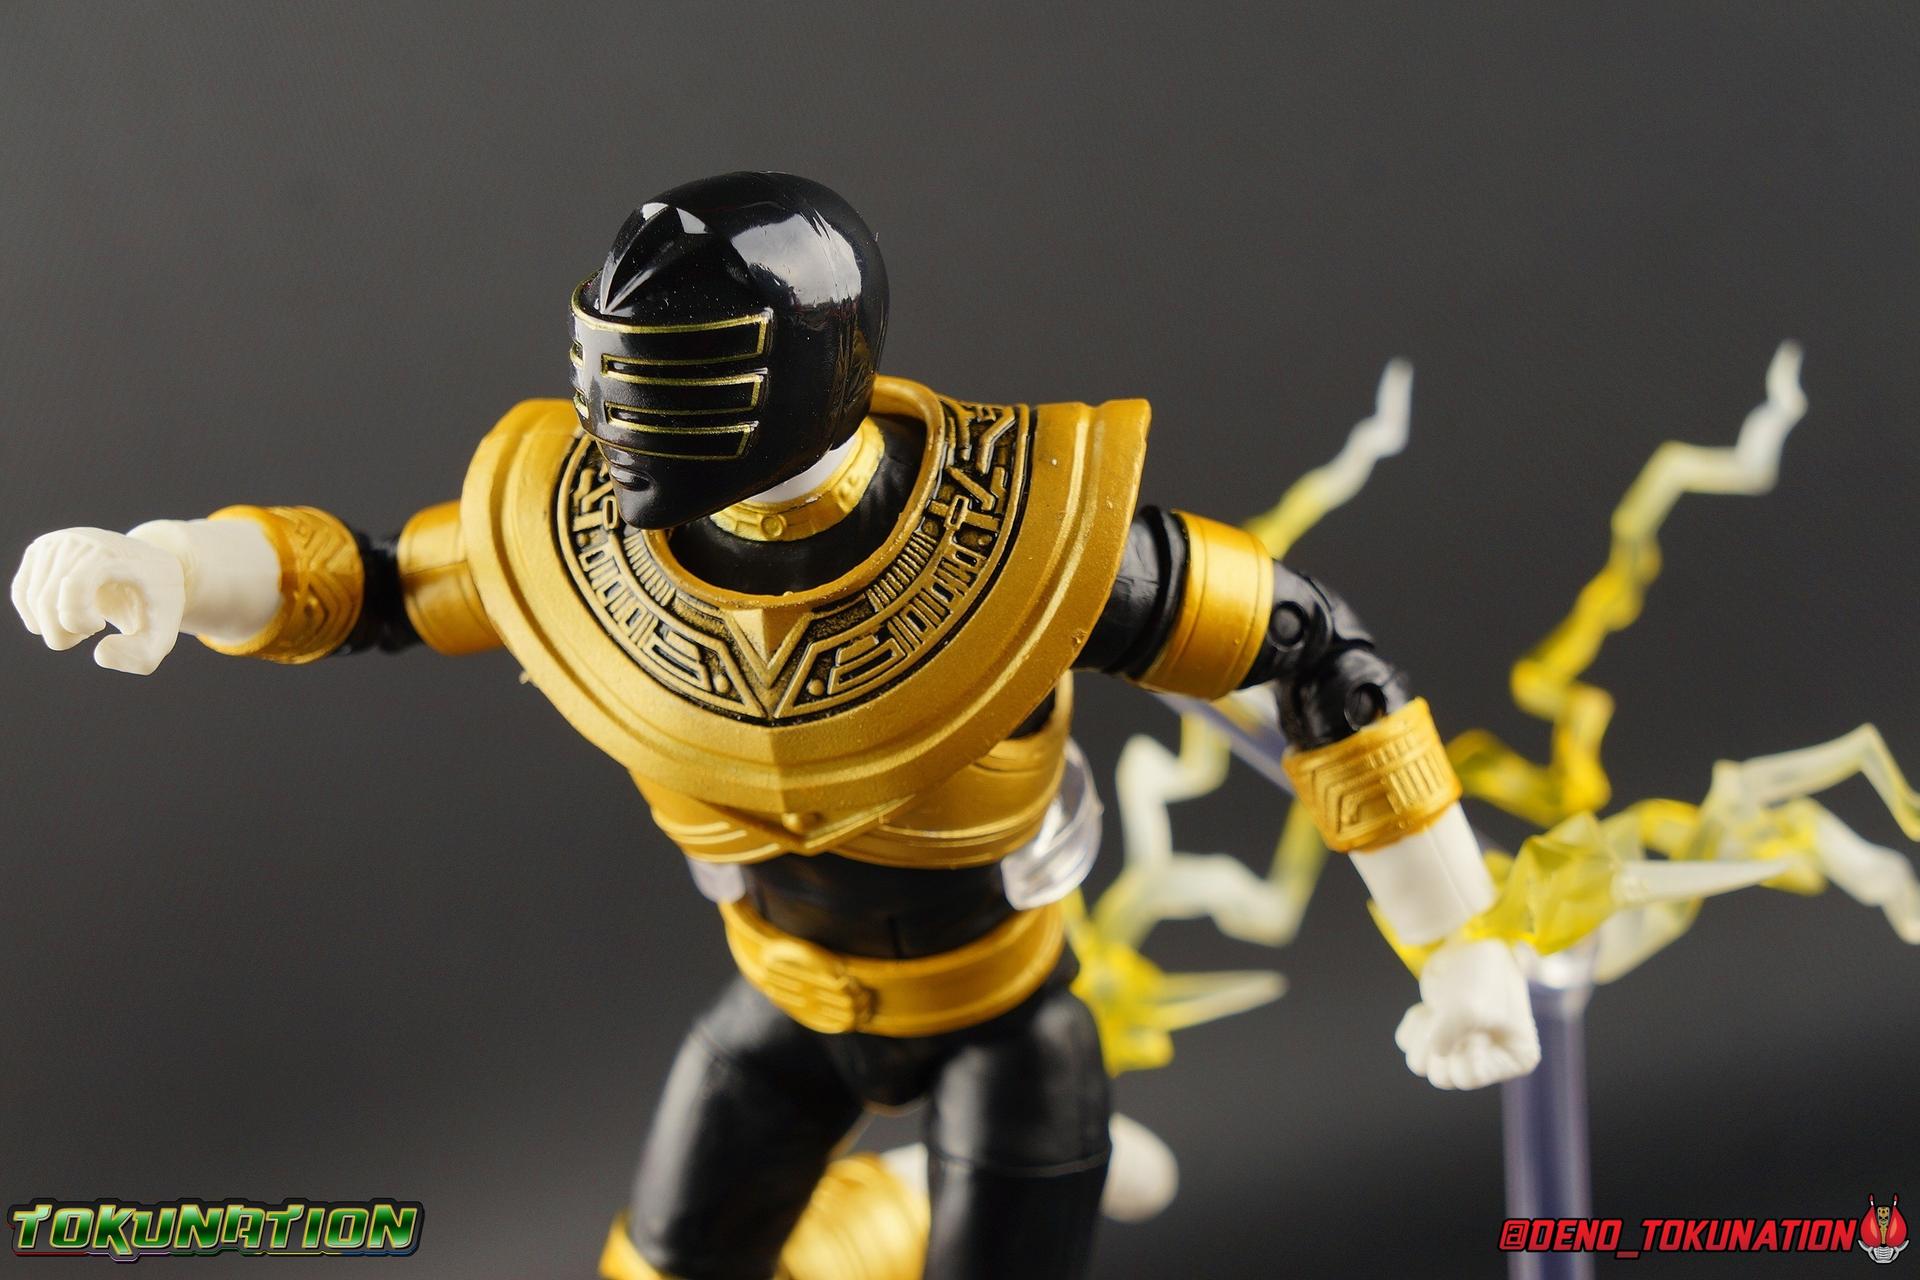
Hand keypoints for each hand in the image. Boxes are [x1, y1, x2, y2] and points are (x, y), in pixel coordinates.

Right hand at [11, 528, 186, 673]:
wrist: (149, 566)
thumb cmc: (156, 601)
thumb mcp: (164, 632)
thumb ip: (142, 658)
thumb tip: (99, 654)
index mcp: (118, 556)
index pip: (77, 583)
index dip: (78, 616)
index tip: (99, 624)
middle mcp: (83, 541)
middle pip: (48, 600)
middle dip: (64, 634)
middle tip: (91, 631)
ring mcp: (58, 542)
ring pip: (33, 599)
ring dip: (53, 627)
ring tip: (85, 623)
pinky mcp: (40, 550)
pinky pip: (22, 593)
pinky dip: (37, 617)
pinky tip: (65, 616)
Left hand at [1394, 937, 1540, 1088]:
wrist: (1466, 937)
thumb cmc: (1479, 972)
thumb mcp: (1467, 1009)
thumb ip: (1444, 1041)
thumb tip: (1431, 1052)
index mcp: (1515, 1057)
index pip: (1470, 1078)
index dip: (1460, 1052)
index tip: (1471, 1029)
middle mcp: (1490, 1058)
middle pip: (1442, 1078)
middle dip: (1436, 1046)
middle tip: (1445, 1018)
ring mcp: (1461, 1045)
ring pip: (1422, 1066)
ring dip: (1421, 1036)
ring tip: (1435, 1013)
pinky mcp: (1437, 1031)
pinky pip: (1410, 1046)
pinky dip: (1413, 1026)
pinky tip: (1427, 1008)